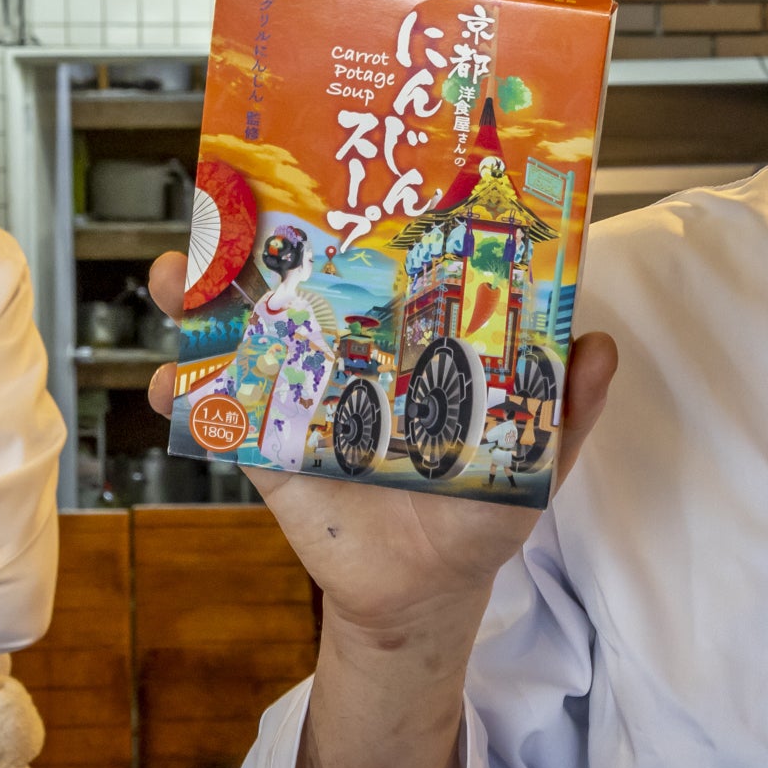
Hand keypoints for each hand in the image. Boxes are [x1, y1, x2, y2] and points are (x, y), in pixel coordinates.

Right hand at [141, 252, 616, 637]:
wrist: (425, 594)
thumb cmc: (482, 513)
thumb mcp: (534, 458)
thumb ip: (565, 406)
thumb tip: (599, 346)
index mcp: (410, 340)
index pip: (381, 263)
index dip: (354, 216)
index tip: (331, 173)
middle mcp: (349, 352)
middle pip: (295, 279)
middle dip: (253, 237)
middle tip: (222, 207)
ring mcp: (301, 395)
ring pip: (241, 331)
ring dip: (199, 298)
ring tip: (177, 277)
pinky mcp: (265, 449)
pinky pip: (215, 415)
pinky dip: (184, 396)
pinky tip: (169, 385)